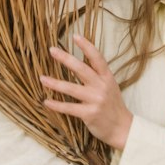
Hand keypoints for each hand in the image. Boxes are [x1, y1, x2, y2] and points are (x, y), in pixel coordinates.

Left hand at [42, 35, 133, 150]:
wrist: (122, 128)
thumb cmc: (113, 106)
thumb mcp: (110, 87)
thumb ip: (97, 76)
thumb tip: (78, 64)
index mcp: (107, 78)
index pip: (97, 58)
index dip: (86, 47)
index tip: (75, 36)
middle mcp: (101, 87)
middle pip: (81, 69)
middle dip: (65, 58)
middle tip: (52, 50)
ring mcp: (95, 100)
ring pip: (71, 88)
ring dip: (54, 83)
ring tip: (42, 78)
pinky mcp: (89, 114)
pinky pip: (69, 107)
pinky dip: (56, 105)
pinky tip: (46, 101)